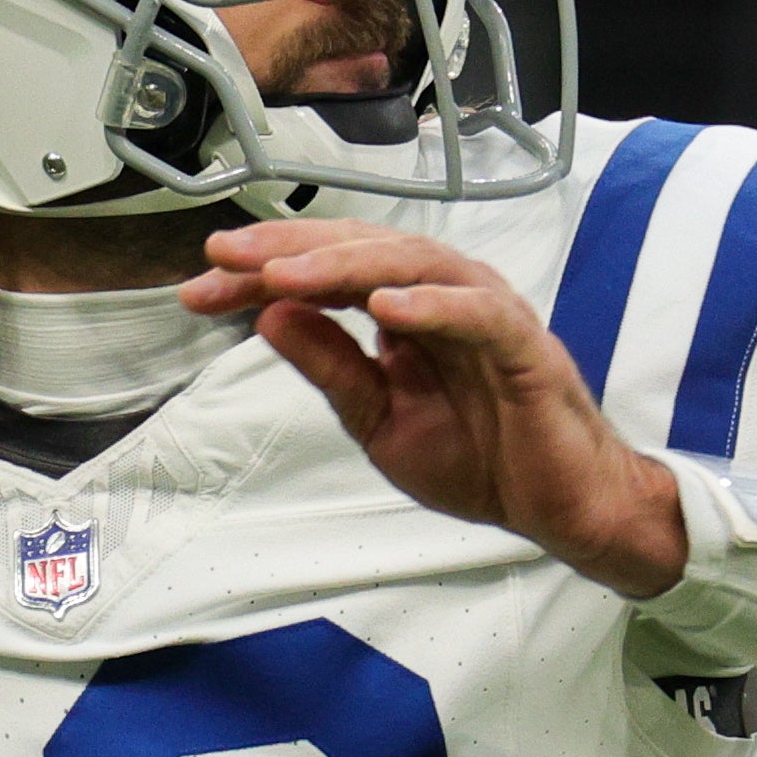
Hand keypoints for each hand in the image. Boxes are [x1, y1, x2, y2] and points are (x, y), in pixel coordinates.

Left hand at [185, 219, 685, 595]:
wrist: (556, 507)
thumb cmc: (480, 457)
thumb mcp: (379, 419)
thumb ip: (331, 368)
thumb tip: (268, 317)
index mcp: (407, 309)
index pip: (326, 272)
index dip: (261, 274)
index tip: (200, 286)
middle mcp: (444, 296)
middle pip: (361, 250)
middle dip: (289, 251)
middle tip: (225, 258)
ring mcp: (487, 314)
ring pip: (414, 264)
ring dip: (346, 265)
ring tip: (285, 275)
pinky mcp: (525, 347)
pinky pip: (478, 315)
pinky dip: (433, 305)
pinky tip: (386, 306)